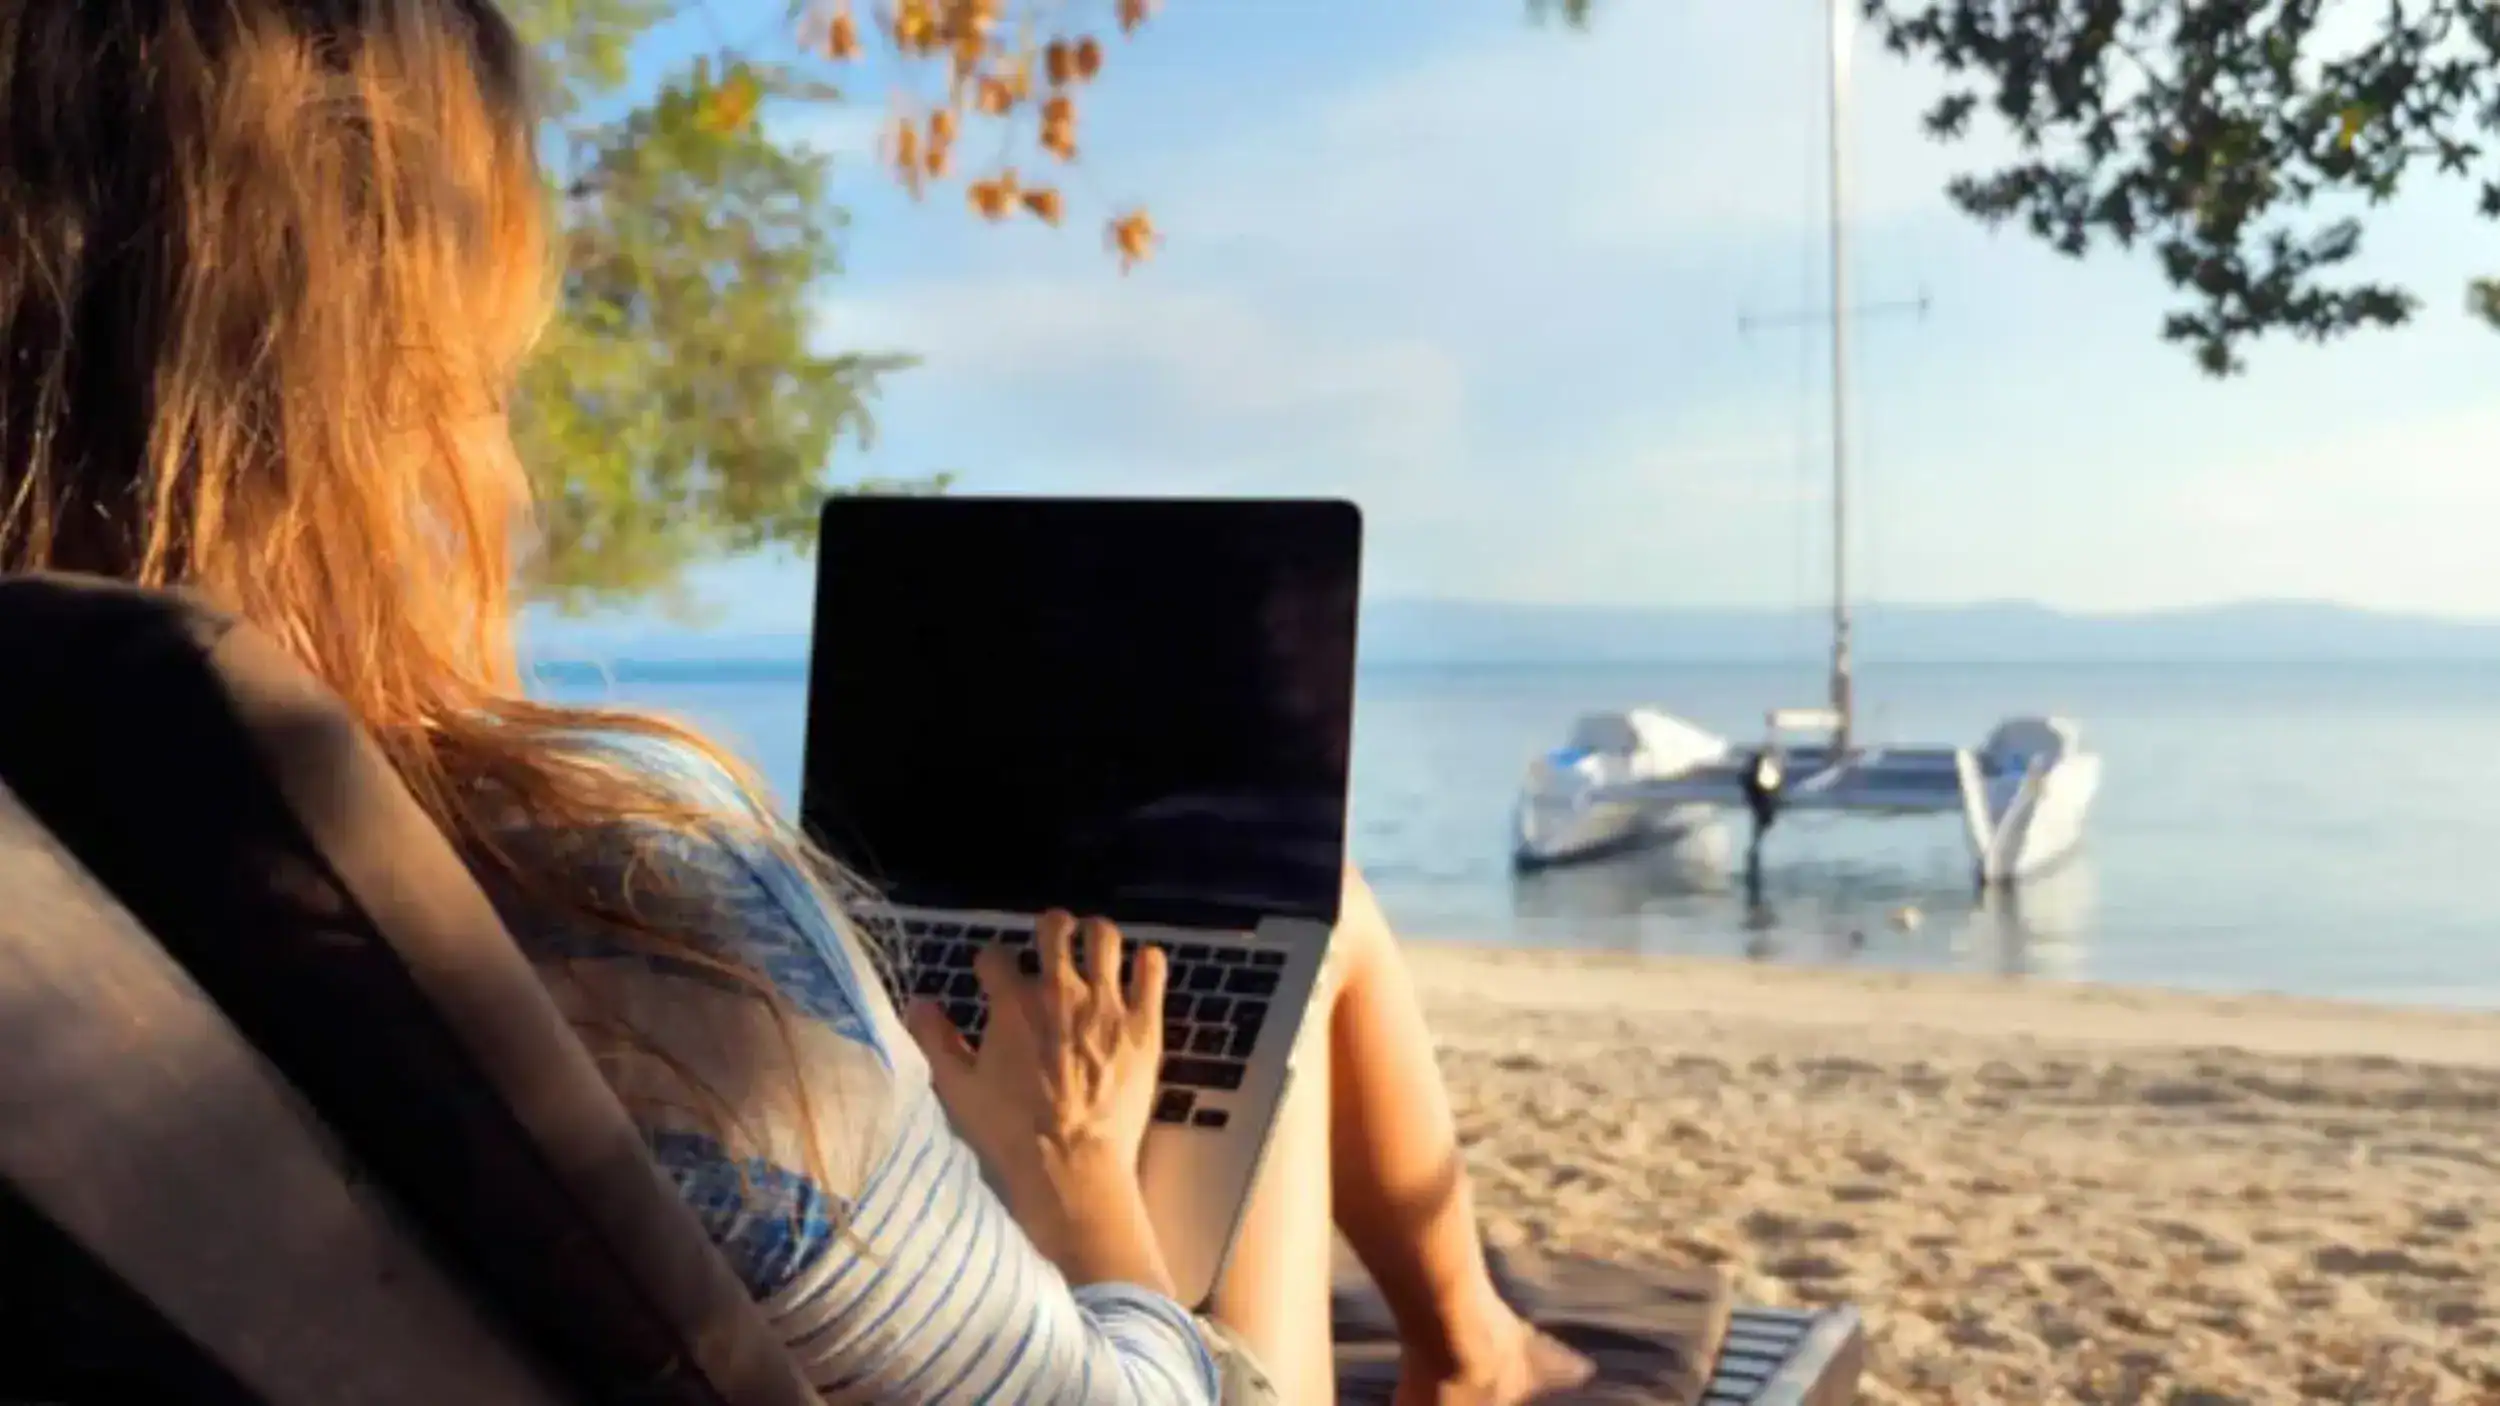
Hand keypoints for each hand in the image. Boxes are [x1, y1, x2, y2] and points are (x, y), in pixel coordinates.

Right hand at [905, 912, 1172, 1288]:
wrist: (1072, 1167)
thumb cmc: (1011, 1133)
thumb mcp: (958, 1089)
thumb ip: (935, 1040)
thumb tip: (917, 1003)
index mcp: (1013, 1004)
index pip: (996, 955)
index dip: (991, 963)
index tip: (993, 976)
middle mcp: (1060, 991)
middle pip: (1055, 928)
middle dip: (1051, 928)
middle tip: (1053, 941)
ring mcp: (1107, 1004)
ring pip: (1106, 937)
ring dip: (1097, 935)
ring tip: (1095, 945)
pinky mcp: (1144, 1024)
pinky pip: (1152, 971)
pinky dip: (1146, 963)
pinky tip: (1141, 969)